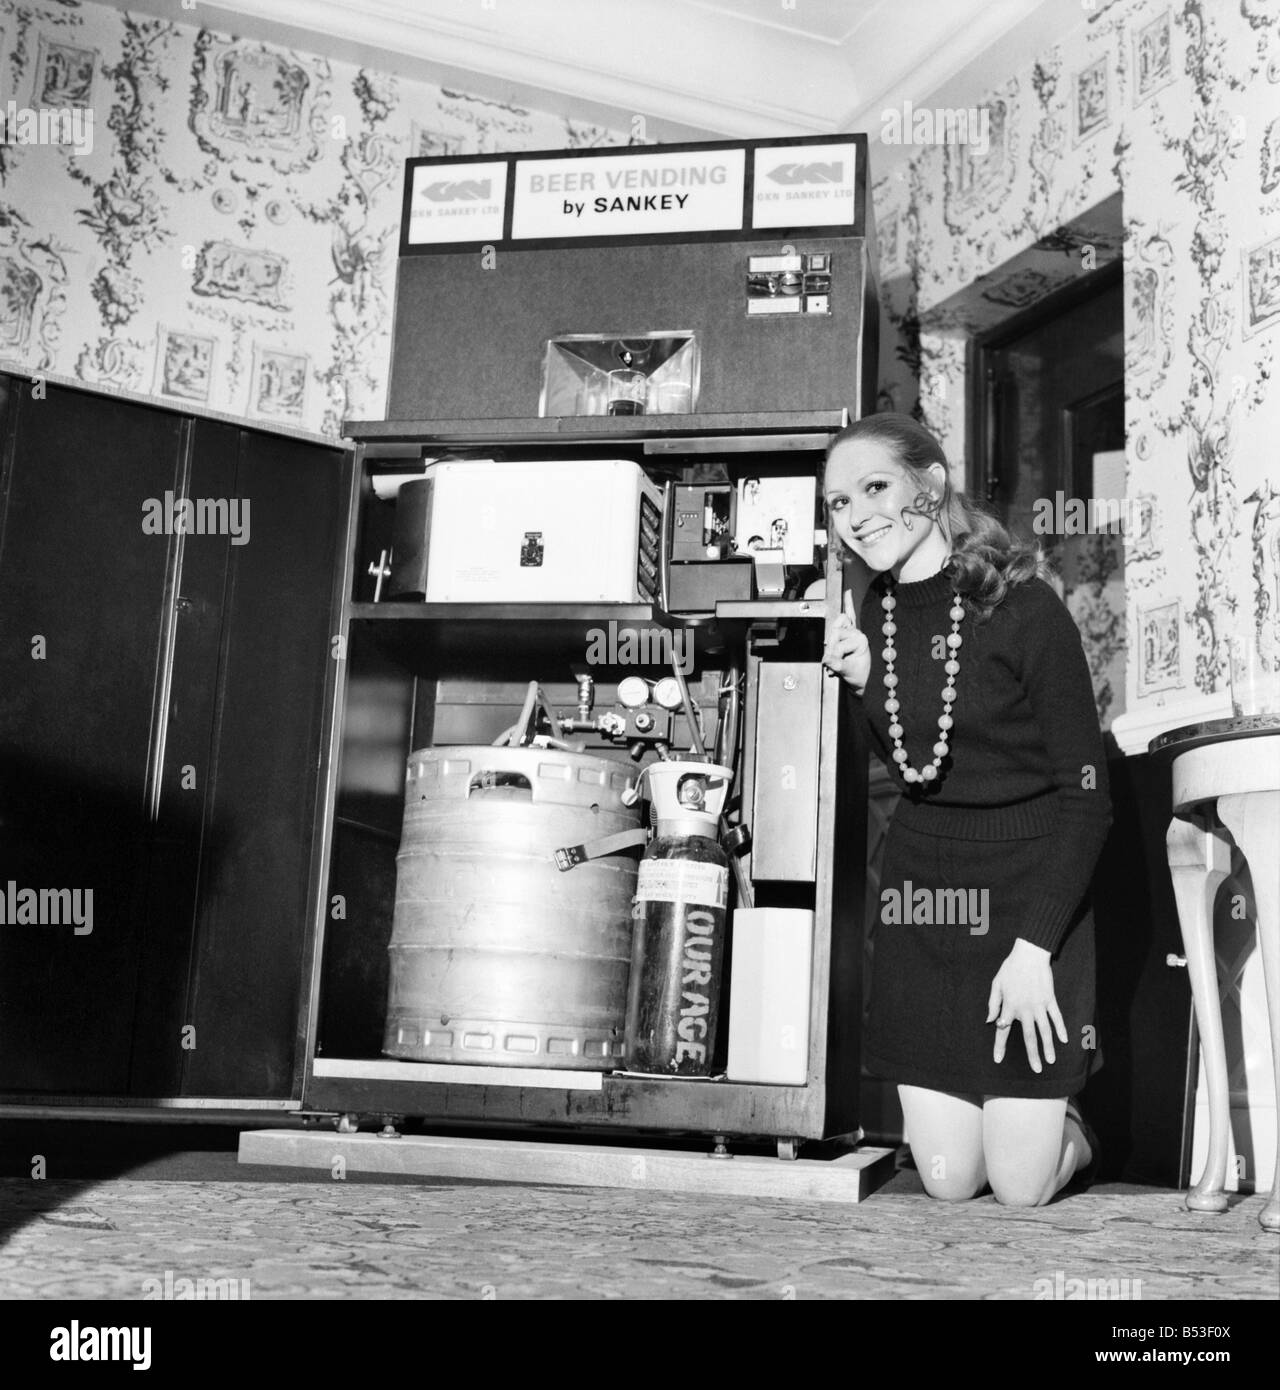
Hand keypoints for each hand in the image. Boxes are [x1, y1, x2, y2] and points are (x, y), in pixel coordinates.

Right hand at [823, 590, 870, 692]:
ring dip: (831, 642)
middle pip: (835, 632)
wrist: (866, 681)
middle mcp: (858, 633)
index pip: (839, 642)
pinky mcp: (850, 632)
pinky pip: (850, 614)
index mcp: (860, 641)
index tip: (830, 664)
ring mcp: (854, 632)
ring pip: (835, 628)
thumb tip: (827, 659)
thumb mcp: (849, 672)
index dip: (833, 653)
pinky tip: (848, 592)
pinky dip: (848, 603)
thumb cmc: (859, 676)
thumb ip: (838, 665)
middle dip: (831, 648)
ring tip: (833, 656)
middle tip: (831, 663)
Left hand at [986, 938, 1066, 1073]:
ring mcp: (1040, 1005)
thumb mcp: (996, 984)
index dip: (1000, 1046)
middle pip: (1029, 1036)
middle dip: (1033, 1055)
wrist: (1029, 954)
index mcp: (1009, 1006)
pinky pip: (1057, 1017)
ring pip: (1045, 1030)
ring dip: (1049, 1047)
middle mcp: (1025, 1009)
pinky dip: (1061, 1028)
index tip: (998, 1060)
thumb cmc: (1010, 968)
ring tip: (1051, 1061)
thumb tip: (990, 1021)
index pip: (1003, 1030)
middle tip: (1037, 1070)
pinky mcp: (1050, 1000)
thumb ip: (993, 1004)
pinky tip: (1064, 1040)